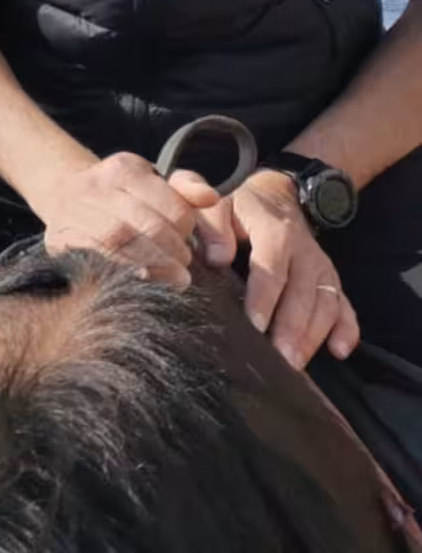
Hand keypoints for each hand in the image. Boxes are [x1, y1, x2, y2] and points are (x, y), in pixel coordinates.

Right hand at [33, 152, 224, 287]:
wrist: (65, 200)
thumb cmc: (124, 200)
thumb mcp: (157, 186)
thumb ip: (188, 190)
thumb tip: (210, 198)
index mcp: (126, 168)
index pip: (172, 206)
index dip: (186, 232)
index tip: (188, 246)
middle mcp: (96, 184)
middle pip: (148, 226)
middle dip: (172, 254)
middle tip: (182, 272)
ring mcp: (73, 210)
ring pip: (119, 239)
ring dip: (151, 267)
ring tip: (168, 280)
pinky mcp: (59, 237)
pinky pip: (95, 255)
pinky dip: (120, 270)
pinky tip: (136, 282)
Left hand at [194, 170, 358, 367]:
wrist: (276, 197)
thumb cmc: (239, 208)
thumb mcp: (218, 205)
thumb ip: (211, 224)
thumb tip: (216, 258)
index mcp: (275, 232)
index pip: (271, 269)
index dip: (264, 298)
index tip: (254, 325)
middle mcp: (305, 252)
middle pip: (303, 294)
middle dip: (292, 328)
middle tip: (279, 358)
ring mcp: (321, 268)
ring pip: (326, 304)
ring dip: (314, 335)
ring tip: (296, 362)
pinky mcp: (331, 281)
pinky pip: (345, 306)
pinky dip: (347, 329)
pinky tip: (339, 350)